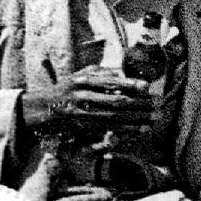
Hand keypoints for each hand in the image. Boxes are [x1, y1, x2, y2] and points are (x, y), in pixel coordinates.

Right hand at [26, 67, 164, 138]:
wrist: (42, 108)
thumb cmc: (67, 88)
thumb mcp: (79, 75)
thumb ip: (101, 72)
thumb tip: (122, 72)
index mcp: (82, 80)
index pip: (109, 82)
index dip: (129, 84)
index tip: (147, 87)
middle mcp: (81, 96)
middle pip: (115, 101)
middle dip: (139, 104)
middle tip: (158, 104)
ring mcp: (81, 113)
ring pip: (113, 117)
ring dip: (137, 118)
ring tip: (154, 118)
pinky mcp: (82, 127)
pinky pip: (107, 129)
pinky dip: (126, 129)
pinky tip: (141, 129)